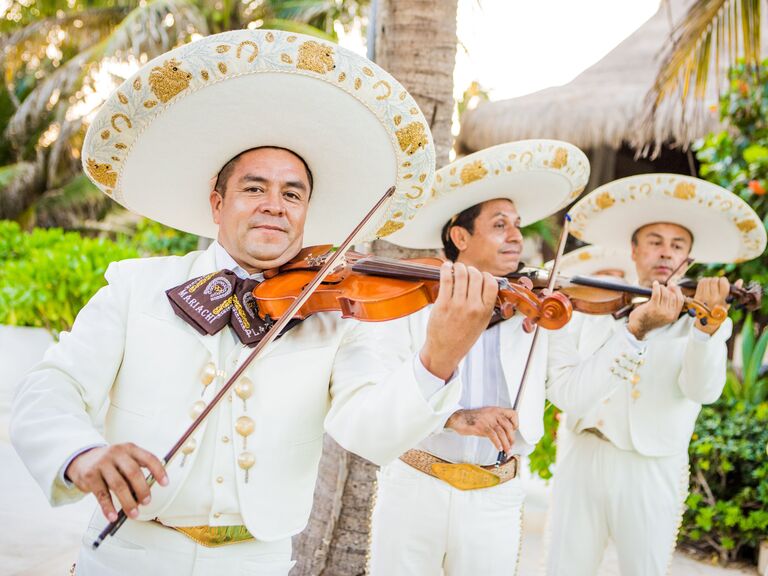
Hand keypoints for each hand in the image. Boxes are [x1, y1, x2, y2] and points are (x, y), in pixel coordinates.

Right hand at [65, 443, 167, 521]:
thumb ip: (135, 472)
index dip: (159, 471)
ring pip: (118, 485)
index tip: (165, 483)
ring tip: (134, 513)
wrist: (82, 459)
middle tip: (146, 502)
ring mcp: (102, 464)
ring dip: (128, 502)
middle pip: (133, 472)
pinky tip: (113, 517)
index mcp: (130, 448)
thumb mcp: (124, 460)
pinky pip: (101, 494)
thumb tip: (145, 493)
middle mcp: (116, 453)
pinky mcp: (89, 475)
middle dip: (142, 489)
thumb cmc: (110, 463)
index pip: (149, 458)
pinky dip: (108, 508)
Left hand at [420, 262, 497, 379]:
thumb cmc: (463, 337)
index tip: (481, 276)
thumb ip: (485, 304)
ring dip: (459, 267)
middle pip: (476, 276)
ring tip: (456, 268)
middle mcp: (473, 307)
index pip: (492, 284)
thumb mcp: (482, 323)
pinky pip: (446, 279)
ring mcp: (457, 305)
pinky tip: (446, 266)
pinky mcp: (443, 303)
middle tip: (466, 272)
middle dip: (471, 270)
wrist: (445, 351)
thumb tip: (486, 283)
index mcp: (485, 311)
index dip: (486, 276)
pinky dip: (446, 268)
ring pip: (461, 274)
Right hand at [444, 407, 518, 452]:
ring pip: (502, 432)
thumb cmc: (471, 419)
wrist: (459, 419)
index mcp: (495, 410)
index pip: (512, 413)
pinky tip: (499, 448)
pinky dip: (497, 443)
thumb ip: (496, 423)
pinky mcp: (481, 426)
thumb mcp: (487, 417)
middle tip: (511, 446)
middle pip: (508, 426)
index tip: (514, 431)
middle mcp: (493, 414)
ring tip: (506, 451)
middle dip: (511, 438)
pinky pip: (493, 436)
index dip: (516, 423)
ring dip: (506, 444)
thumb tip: (504, 435)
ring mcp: (487, 420)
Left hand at [627, 281, 684, 339]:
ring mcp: (661, 311)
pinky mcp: (652, 308)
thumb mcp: (663, 315)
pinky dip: (656, 287)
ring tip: (658, 286)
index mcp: (673, 316)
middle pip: (673, 296)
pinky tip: (655, 284)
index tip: (673, 285)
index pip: (680, 301)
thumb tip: (673, 289)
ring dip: (662, 287)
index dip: (678, 291)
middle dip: (669, 288)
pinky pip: (657, 293)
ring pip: (665, 294)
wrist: (637, 327)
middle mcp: (669, 314)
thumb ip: (669, 306)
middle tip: (664, 285)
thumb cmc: (649, 318)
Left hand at [693, 277, 736, 334]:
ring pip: (707, 280)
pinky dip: (704, 281)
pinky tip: (706, 284)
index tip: (723, 282)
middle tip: (717, 283)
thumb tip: (740, 280)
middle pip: (714, 280)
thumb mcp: (728, 302)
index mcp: (723, 300)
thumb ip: (734, 291)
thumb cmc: (720, 308)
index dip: (723, 280)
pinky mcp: (697, 297)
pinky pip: (700, 283)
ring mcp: (704, 297)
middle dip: (716, 279)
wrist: (708, 319)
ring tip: (712, 284)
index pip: (723, 283)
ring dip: (710, 280)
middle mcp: (713, 298)